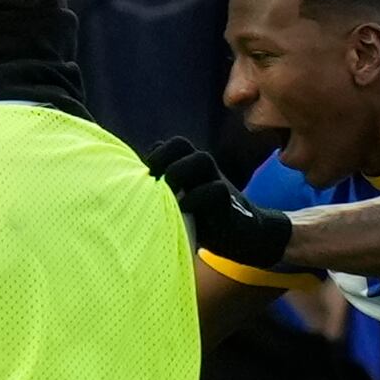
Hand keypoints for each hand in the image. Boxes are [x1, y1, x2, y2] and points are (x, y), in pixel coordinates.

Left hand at [146, 137, 294, 269]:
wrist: (244, 235)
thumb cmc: (205, 220)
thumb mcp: (183, 204)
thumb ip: (165, 193)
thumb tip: (135, 192)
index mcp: (188, 168)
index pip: (168, 145)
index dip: (154, 155)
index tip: (142, 176)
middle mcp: (203, 170)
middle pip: (181, 144)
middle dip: (162, 157)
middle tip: (151, 178)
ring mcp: (217, 182)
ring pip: (201, 159)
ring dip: (179, 172)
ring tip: (166, 191)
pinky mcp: (228, 202)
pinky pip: (215, 190)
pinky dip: (196, 199)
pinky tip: (184, 210)